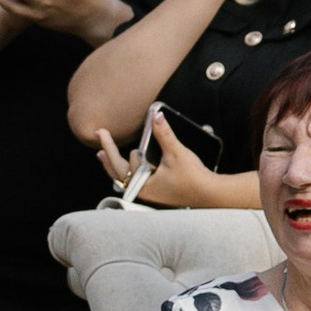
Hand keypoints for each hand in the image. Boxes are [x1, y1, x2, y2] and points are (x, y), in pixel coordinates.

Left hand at [92, 113, 226, 206]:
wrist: (210, 194)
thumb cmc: (193, 178)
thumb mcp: (176, 153)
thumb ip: (163, 134)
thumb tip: (156, 116)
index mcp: (142, 185)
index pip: (118, 163)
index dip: (108, 146)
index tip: (100, 132)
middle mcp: (143, 191)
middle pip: (117, 172)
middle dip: (107, 156)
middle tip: (100, 138)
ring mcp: (150, 193)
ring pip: (127, 177)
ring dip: (118, 164)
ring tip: (106, 154)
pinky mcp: (158, 192)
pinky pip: (137, 179)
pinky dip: (131, 169)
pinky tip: (132, 164)